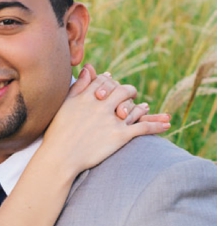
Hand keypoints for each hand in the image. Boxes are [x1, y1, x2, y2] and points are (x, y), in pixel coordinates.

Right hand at [44, 67, 170, 177]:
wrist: (59, 158)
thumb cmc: (58, 133)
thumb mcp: (65, 105)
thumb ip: (79, 86)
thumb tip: (90, 67)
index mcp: (88, 96)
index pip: (105, 82)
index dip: (110, 82)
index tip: (112, 84)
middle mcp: (102, 105)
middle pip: (123, 90)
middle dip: (128, 92)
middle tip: (130, 94)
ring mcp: (112, 120)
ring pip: (134, 107)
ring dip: (141, 108)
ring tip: (145, 109)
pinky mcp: (120, 136)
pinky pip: (143, 127)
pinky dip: (156, 125)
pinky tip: (166, 125)